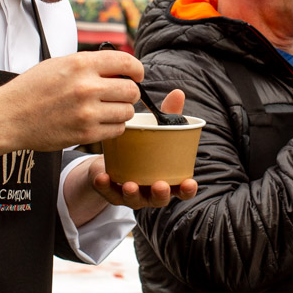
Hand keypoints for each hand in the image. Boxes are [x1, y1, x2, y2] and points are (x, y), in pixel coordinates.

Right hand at [0, 49, 144, 151]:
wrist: (10, 116)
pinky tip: (100, 121)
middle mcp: (86, 87)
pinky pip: (117, 130)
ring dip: (122, 111)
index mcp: (80, 64)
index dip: (137, 70)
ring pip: (127, 112)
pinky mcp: (85, 133)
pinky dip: (113, 126)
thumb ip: (90, 64)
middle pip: (131, 90)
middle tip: (120, 95)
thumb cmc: (33, 89)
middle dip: (130, 93)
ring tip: (107, 109)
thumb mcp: (60, 64)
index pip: (126, 63)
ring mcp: (87, 112)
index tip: (136, 75)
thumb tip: (120, 69)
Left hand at [70, 89, 197, 223]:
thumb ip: (168, 115)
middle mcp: (151, 189)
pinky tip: (102, 177)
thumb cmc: (143, 145)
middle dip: (160, 194)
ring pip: (134, 199)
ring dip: (133, 194)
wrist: (113, 157)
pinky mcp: (111, 192)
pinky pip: (109, 193)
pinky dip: (105, 187)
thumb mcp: (156, 130)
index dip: (187, 189)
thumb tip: (178, 93)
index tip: (189, 182)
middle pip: (159, 198)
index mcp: (167, 177)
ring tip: (130, 184)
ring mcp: (131, 193)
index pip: (181, 189)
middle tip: (160, 185)